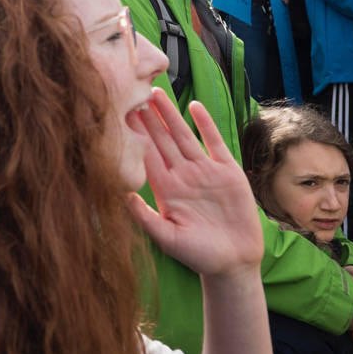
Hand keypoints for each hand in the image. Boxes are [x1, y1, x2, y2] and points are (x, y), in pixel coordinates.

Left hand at [127, 92, 263, 276]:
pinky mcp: (226, 170)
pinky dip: (204, 124)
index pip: (146, 156)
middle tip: (132, 91)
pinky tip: (194, 106)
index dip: (133, 136)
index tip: (118, 116)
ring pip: (183, 136)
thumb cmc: (198, 255)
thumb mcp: (167, 238)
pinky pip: (213, 142)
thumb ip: (144, 217)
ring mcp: (204, 171)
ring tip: (156, 93)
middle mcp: (182, 175)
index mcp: (165, 189)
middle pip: (161, 140)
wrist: (234, 262)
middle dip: (147, 117)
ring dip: (170, 114)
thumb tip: (120, 195)